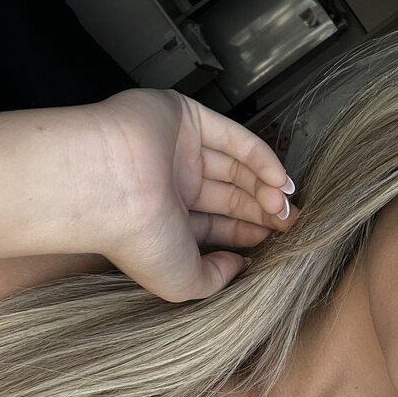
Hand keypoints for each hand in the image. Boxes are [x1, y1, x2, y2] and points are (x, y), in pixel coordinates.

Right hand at [86, 88, 298, 301]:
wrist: (107, 188)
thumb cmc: (136, 238)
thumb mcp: (183, 281)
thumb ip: (215, 277)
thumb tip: (240, 265)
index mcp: (164, 218)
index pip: (217, 223)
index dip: (248, 231)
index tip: (277, 240)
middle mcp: (171, 182)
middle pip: (230, 193)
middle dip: (262, 208)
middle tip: (290, 221)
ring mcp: (178, 148)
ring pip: (235, 164)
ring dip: (265, 184)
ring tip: (285, 204)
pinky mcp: (184, 116)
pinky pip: (233, 135)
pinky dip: (261, 156)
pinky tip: (280, 179)